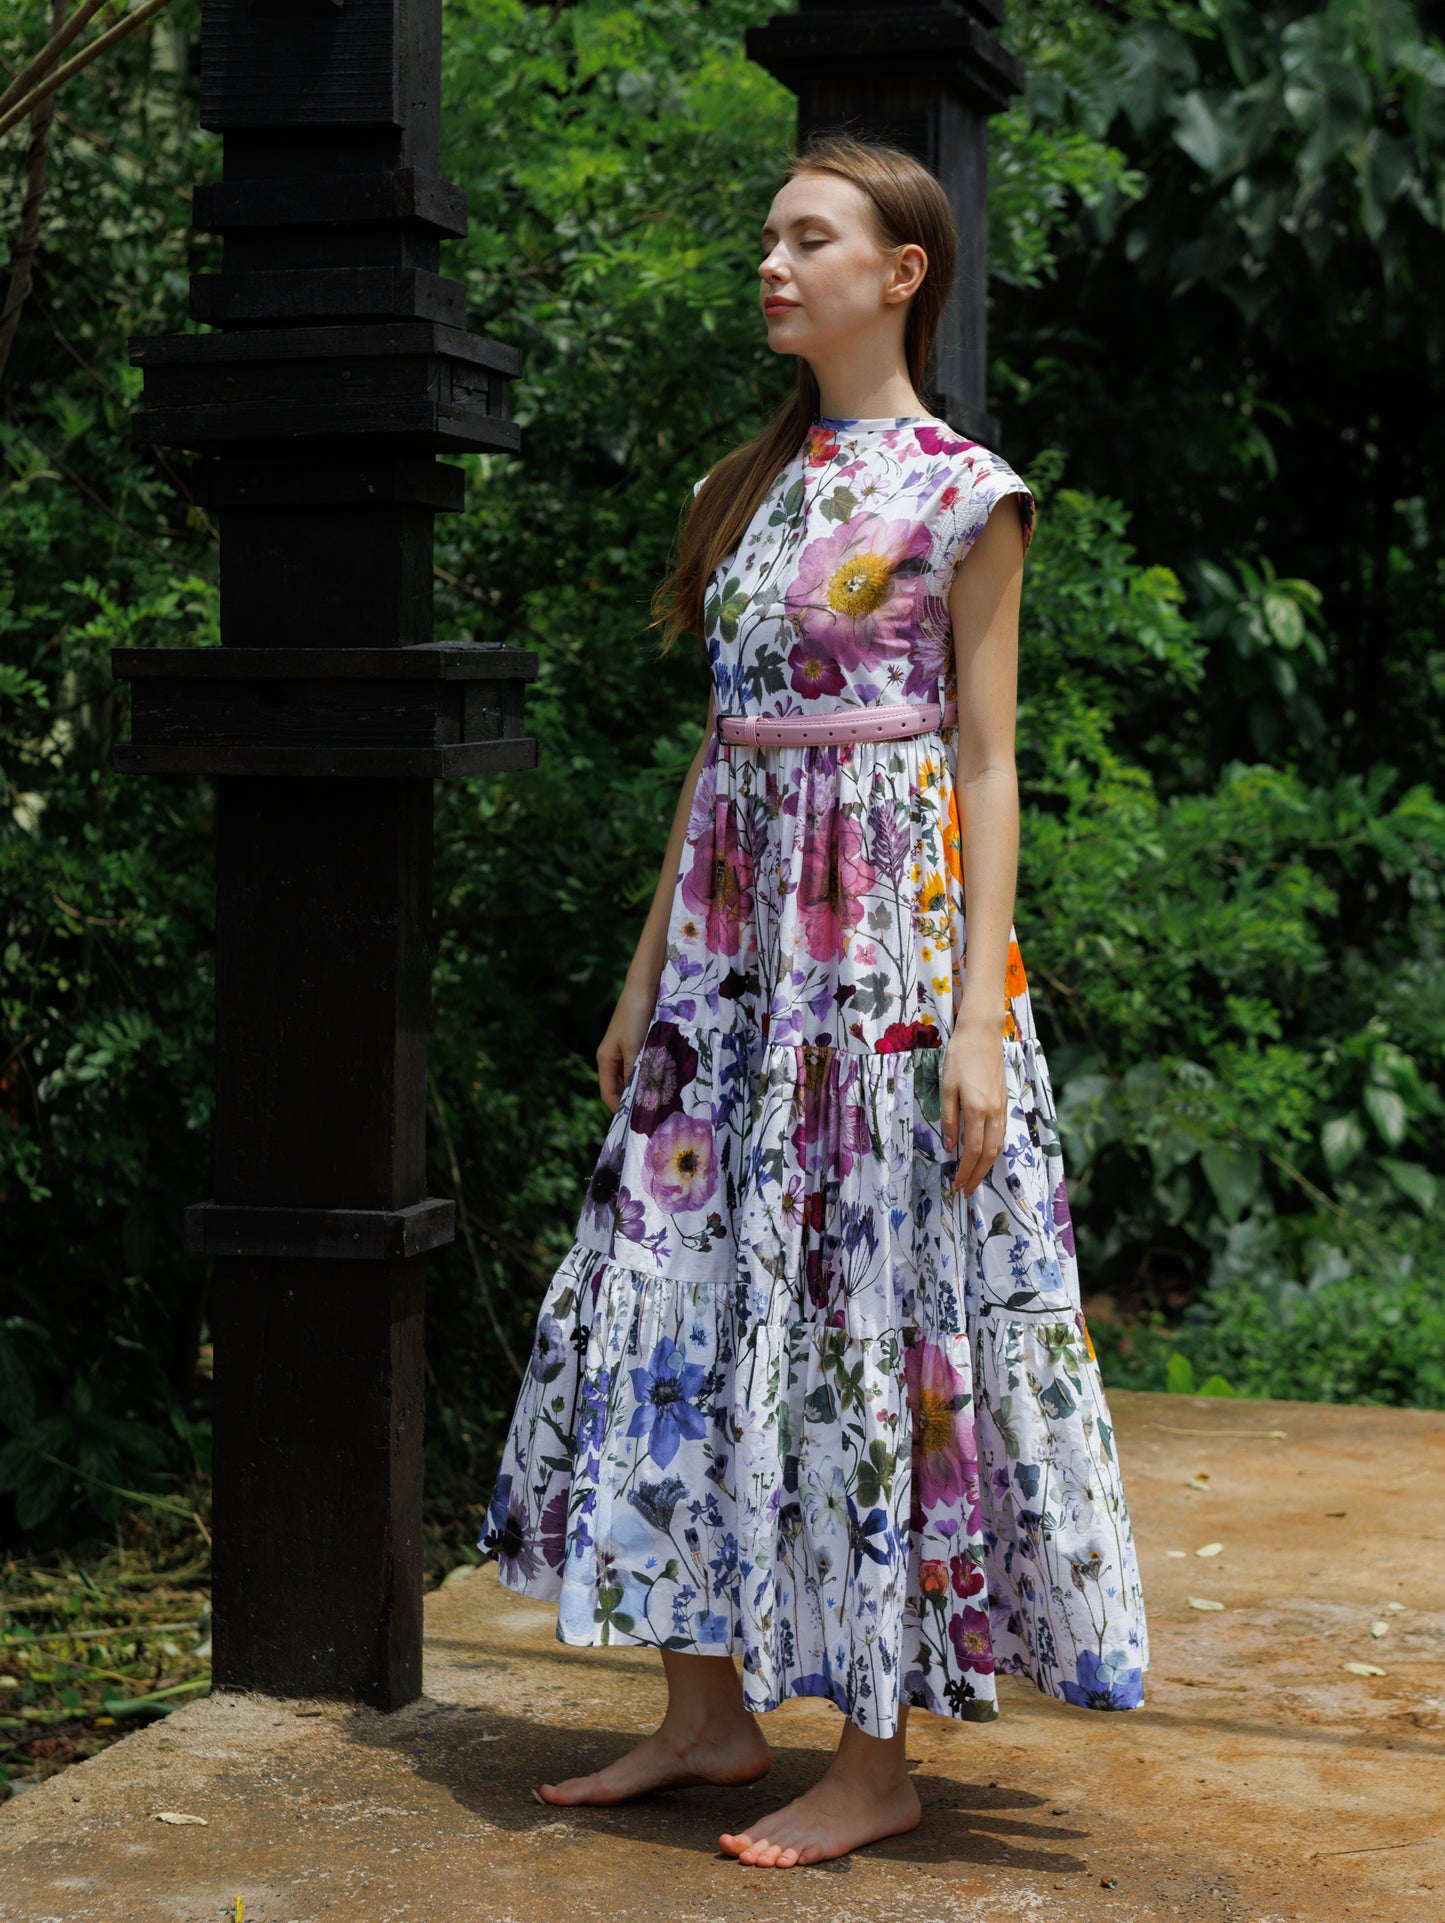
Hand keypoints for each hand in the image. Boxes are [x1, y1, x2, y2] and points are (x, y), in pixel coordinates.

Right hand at [596, 975, 657, 1112]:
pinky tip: (666, 1082)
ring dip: (646, 1088)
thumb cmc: (636, 1014)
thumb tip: (638, 1100)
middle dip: (634, 1102)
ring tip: (662, 1102)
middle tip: (653, 1117)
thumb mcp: (635, 1047)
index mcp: (606, 1059)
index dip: (620, 1111)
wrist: (646, 985)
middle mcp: (614, 1057)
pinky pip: (645, 1066)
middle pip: (621, 1088)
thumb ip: (635, 1074)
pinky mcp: (641, 1042)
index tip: (636, 1125)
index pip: (608, 1094)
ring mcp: (628, 1050)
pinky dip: (653, 1075)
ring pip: (635, 1078)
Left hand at [941, 1017, 1006, 1195]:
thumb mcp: (947, 1087)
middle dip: (977, 1175)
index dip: (965, 1171)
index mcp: (976, 1109)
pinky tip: (985, 1155)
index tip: (957, 1184)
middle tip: (966, 1190)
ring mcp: (1001, 1107)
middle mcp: (993, 1112)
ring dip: (986, 1165)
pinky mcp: (1004, 1102)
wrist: (982, 1035)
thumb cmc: (960, 1057)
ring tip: (975, 1179)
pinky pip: (1001, 1133)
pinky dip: (994, 1149)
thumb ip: (950, 1118)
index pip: (972, 1150)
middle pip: (988, 1154)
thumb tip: (951, 1146)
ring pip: (998, 1145)